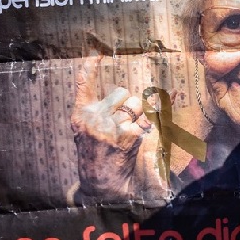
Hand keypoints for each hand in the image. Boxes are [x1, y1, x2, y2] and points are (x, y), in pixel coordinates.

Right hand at [70, 53, 152, 200]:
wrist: (101, 185)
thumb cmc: (96, 155)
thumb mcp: (85, 131)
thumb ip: (94, 108)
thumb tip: (108, 82)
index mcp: (81, 116)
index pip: (84, 86)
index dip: (90, 68)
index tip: (96, 54)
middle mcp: (94, 119)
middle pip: (123, 93)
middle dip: (129, 105)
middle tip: (122, 125)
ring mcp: (111, 126)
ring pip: (137, 105)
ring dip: (139, 116)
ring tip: (129, 134)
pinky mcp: (128, 135)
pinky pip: (150, 116)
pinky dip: (158, 114)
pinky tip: (155, 118)